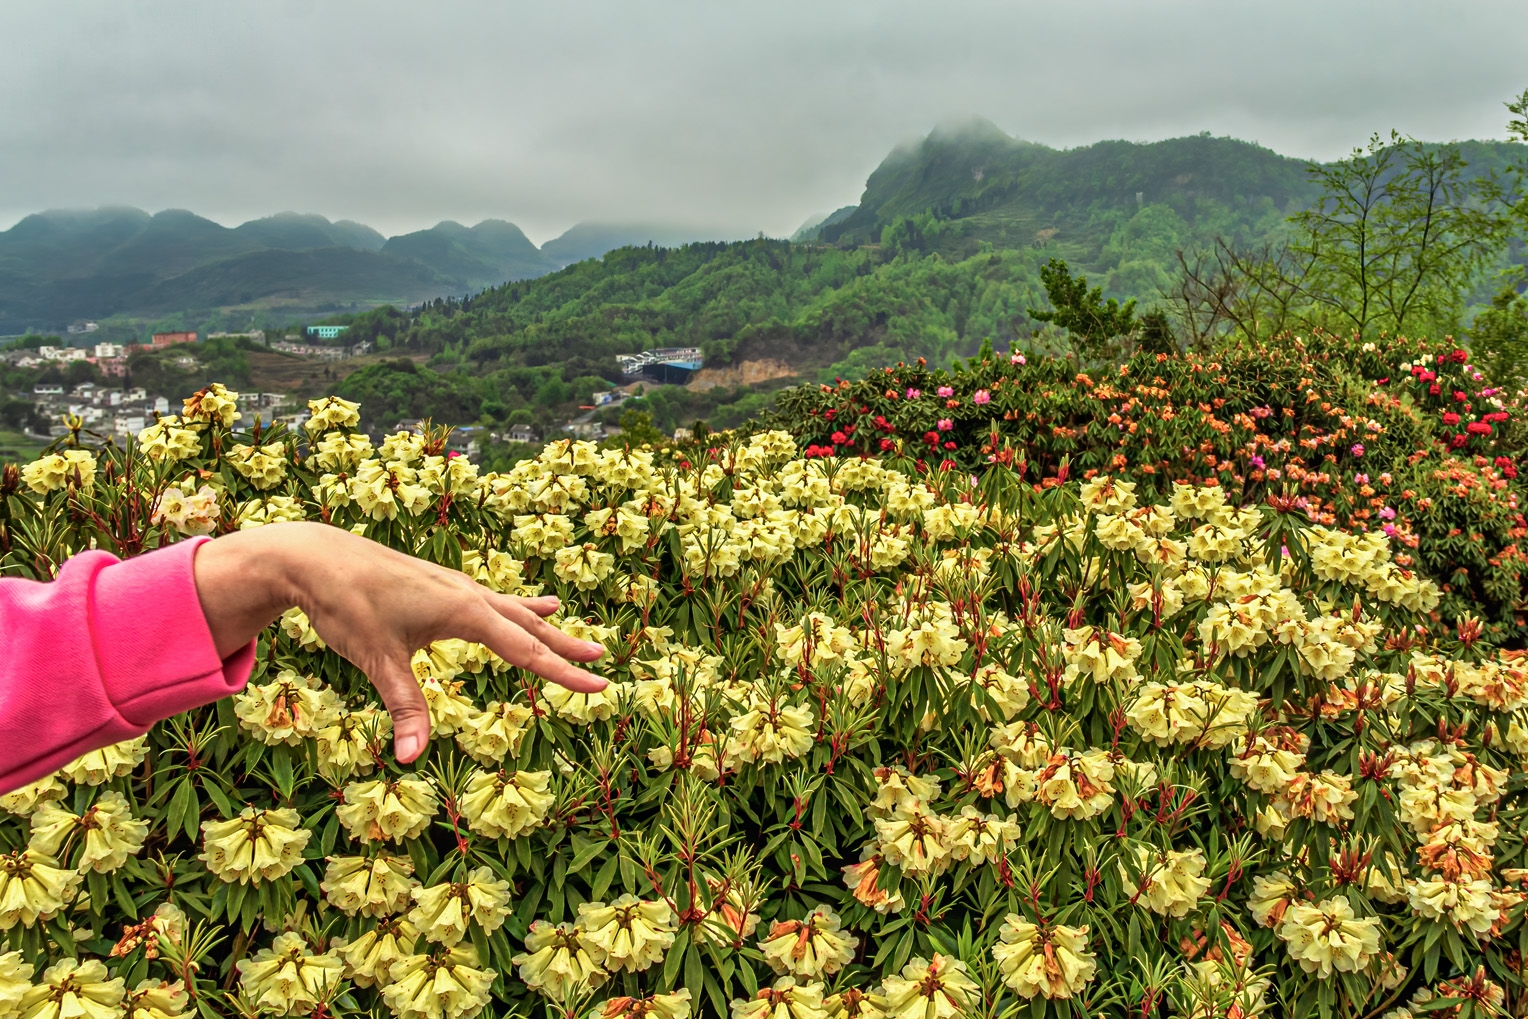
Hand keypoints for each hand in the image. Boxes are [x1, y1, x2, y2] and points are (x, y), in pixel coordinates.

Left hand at [192, 522, 606, 762]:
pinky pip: (496, 602)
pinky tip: (540, 607)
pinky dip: (522, 610)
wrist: (317, 556)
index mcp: (463, 611)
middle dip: (566, 648)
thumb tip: (411, 759)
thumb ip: (403, 708)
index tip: (599, 684)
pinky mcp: (443, 587)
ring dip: (548, 629)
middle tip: (602, 662)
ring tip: (582, 638)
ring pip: (515, 613)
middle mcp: (468, 595)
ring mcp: (457, 587)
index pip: (524, 650)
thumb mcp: (376, 659)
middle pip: (529, 628)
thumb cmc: (346, 604)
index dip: (563, 672)